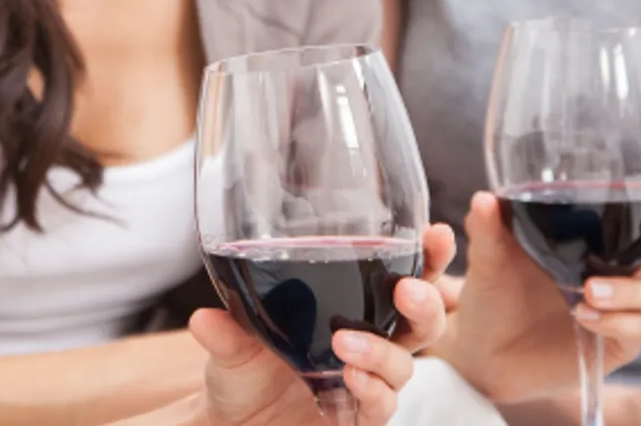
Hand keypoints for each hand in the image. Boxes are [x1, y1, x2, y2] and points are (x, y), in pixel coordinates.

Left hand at [187, 223, 455, 424]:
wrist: (233, 424)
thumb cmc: (243, 371)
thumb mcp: (230, 345)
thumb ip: (226, 330)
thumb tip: (204, 318)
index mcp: (352, 308)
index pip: (401, 276)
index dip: (428, 258)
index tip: (435, 233)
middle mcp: (370, 343)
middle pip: (423, 321)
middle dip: (425, 302)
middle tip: (406, 289)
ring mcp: (368, 383)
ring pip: (404, 365)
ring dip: (382, 351)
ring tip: (346, 340)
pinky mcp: (359, 418)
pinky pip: (382, 406)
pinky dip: (372, 391)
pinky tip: (351, 378)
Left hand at [441, 184, 640, 403]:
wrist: (483, 349)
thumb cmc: (494, 291)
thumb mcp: (488, 257)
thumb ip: (489, 228)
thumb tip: (484, 199)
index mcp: (596, 234)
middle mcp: (617, 265)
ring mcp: (622, 305)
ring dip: (631, 288)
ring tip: (590, 290)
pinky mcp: (617, 342)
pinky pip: (636, 328)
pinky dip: (617, 320)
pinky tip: (585, 316)